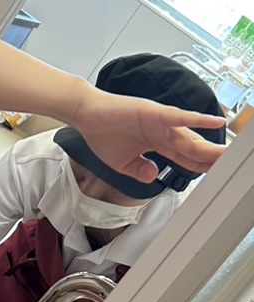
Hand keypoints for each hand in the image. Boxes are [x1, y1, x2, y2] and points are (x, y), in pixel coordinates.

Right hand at [71, 89, 225, 183]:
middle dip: (209, 158)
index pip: (184, 158)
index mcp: (156, 144)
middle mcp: (163, 132)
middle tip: (227, 166)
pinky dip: (197, 120)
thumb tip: (154, 176)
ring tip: (225, 153)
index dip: (199, 167)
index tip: (214, 175)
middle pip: (192, 148)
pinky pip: (179, 117)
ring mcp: (160, 122)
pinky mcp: (154, 112)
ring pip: (189, 136)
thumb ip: (139, 170)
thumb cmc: (102, 134)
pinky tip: (215, 122)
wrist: (86, 116)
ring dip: (208, 145)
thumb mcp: (122, 163)